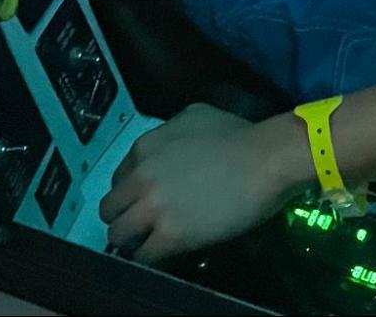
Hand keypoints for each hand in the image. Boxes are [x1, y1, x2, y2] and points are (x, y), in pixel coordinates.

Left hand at [99, 105, 308, 264]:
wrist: (265, 159)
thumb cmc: (239, 135)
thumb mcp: (195, 116)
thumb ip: (169, 132)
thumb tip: (169, 148)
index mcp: (145, 147)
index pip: (119, 178)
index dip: (130, 192)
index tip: (142, 199)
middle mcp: (141, 176)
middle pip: (110, 207)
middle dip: (123, 216)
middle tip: (141, 224)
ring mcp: (153, 206)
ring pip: (118, 234)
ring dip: (130, 240)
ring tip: (148, 243)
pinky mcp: (170, 234)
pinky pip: (144, 255)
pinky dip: (149, 259)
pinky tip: (163, 255)